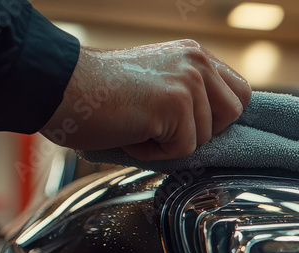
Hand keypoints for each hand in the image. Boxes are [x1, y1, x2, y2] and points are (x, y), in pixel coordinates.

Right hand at [40, 40, 251, 159]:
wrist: (58, 88)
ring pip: (206, 137)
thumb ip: (192, 97)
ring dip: (171, 143)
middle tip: (162, 126)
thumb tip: (220, 129)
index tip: (193, 125)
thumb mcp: (158, 85)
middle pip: (234, 115)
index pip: (240, 92)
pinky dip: (155, 152)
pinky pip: (183, 150)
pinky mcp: (175, 103)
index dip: (221, 117)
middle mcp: (196, 61)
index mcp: (194, 55)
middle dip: (202, 132)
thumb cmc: (99, 95)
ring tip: (139, 125)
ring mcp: (188, 80)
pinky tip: (132, 132)